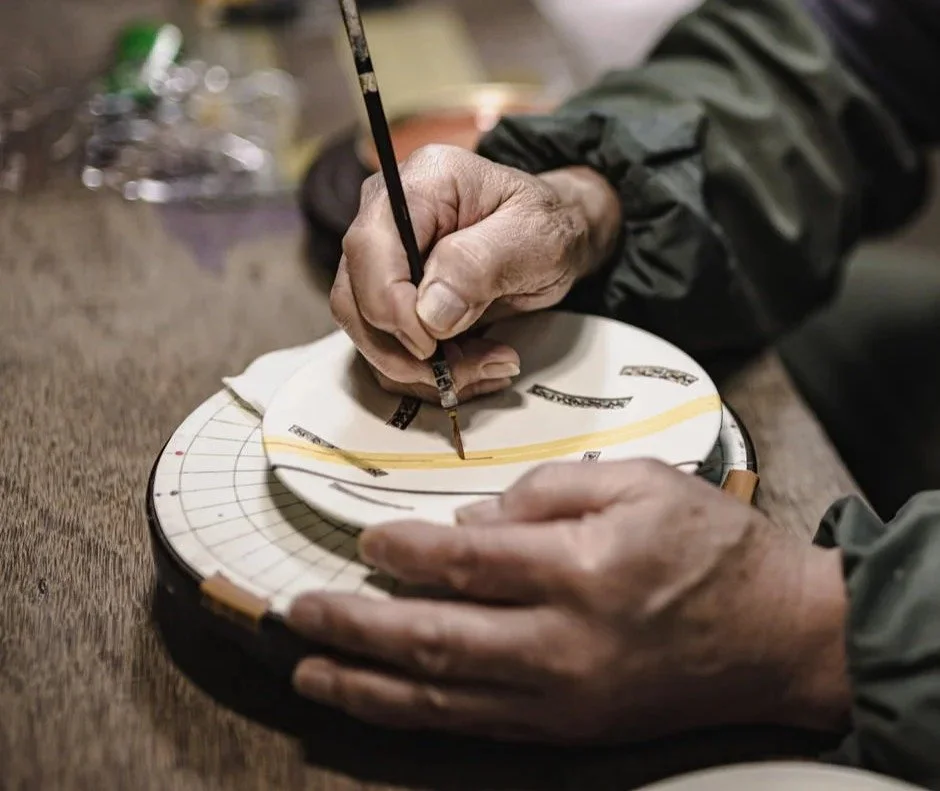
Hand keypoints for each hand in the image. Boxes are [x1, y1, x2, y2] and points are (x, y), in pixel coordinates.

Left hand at [286, 460, 850, 742]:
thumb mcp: (640, 481)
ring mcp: (561, 698)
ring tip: (307, 668)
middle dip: (354, 624)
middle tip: (295, 611)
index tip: (364, 538)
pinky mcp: (568, 726)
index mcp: (582, 570)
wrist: (778, 637)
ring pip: (439, 697)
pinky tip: (377, 701)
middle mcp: (562, 644)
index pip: (465, 562)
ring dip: (364, 682)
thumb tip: (472, 518)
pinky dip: (414, 713)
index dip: (403, 550)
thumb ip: (551, 490)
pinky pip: (474, 724)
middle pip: (432, 638)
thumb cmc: (713, 547)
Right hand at [330, 145, 620, 402]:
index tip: (432, 343)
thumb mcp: (535, 237)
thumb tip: (429, 311)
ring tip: (486, 365)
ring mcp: (383, 262)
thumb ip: (480, 264)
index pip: (368, 247)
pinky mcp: (390, 300)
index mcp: (419, 186)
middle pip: (354, 299)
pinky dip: (426, 376)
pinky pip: (387, 351)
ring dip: (420, 371)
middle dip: (406, 352)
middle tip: (471, 367)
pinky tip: (474, 365)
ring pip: (365, 334)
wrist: (552, 238)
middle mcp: (386, 220)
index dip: (390, 305)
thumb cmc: (546, 226)